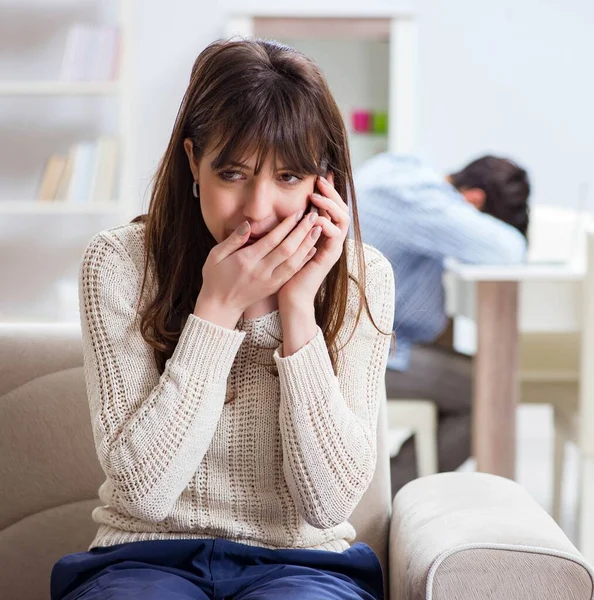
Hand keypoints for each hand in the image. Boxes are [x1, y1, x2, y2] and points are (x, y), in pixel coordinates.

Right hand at [195, 206, 321, 319]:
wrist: (220, 307)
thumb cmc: (215, 278)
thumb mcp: (215, 256)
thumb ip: (233, 240)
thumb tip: (248, 224)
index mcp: (246, 261)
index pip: (271, 240)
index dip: (286, 226)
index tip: (297, 213)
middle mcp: (261, 271)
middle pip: (287, 249)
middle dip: (302, 232)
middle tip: (314, 217)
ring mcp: (270, 281)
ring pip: (294, 261)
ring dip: (308, 245)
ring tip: (318, 229)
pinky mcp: (274, 287)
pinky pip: (292, 272)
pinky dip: (304, 260)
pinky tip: (313, 249)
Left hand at [277, 172, 348, 308]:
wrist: (292, 297)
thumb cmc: (286, 270)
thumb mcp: (289, 242)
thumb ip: (293, 225)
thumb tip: (286, 205)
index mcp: (324, 234)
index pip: (333, 207)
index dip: (329, 191)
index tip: (320, 175)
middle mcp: (332, 239)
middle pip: (342, 209)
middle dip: (332, 193)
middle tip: (320, 179)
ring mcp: (333, 247)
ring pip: (343, 219)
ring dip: (330, 205)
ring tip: (315, 197)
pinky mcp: (330, 257)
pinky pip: (335, 236)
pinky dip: (327, 224)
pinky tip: (315, 218)